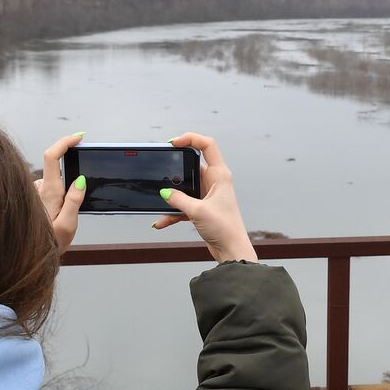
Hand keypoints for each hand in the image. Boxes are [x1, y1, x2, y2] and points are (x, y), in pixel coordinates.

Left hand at [33, 132, 85, 252]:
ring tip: (59, 219)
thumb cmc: (50, 243)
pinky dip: (52, 199)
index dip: (65, 142)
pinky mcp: (31, 198)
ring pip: (51, 182)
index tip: (78, 137)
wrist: (27, 256)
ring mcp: (33, 192)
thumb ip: (74, 200)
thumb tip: (80, 180)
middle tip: (69, 207)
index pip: (52, 156)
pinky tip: (52, 217)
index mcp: (48, 191)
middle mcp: (38, 188)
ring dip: (59, 193)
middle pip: (55, 169)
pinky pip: (46, 191)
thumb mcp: (68, 225)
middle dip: (67, 181)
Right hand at [152, 133, 257, 262]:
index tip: (173, 143)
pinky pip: (183, 204)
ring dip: (171, 196)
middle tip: (160, 171)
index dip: (191, 139)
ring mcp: (208, 195)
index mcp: (220, 175)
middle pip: (191, 166)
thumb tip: (165, 192)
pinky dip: (172, 212)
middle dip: (175, 171)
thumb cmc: (225, 228)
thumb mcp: (197, 211)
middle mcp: (215, 182)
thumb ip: (178, 199)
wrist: (231, 250)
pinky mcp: (202, 208)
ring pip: (184, 188)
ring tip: (158, 200)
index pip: (207, 146)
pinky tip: (161, 221)